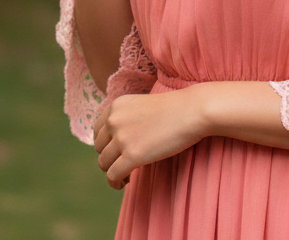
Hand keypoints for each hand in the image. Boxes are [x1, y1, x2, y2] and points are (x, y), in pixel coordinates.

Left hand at [92, 90, 206, 189]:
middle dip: (109, 158)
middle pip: (99, 148)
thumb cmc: (173, 109)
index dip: (105, 144)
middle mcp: (114, 120)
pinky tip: (125, 183)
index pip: (97, 130)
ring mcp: (122, 138)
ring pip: (103, 163)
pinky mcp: (132, 155)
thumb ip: (126, 118)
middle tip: (123, 164)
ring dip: (112, 171)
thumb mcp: (141, 106)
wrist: (191, 111)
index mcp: (116, 105)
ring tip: (125, 175)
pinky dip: (115, 182)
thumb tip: (116, 141)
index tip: (115, 151)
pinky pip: (113, 175)